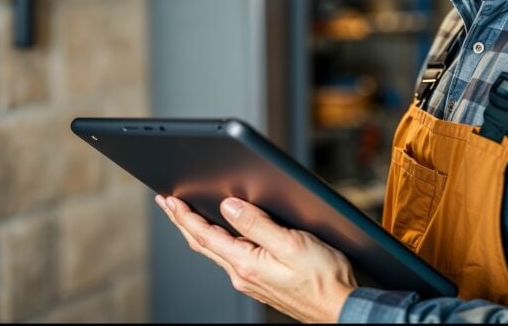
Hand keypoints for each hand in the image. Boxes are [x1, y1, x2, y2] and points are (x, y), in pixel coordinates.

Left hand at [155, 194, 357, 322]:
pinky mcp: (261, 282)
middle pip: (203, 244)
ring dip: (197, 231)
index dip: (184, 216)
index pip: (204, 235)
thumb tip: (228, 206)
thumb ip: (257, 224)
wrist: (341, 308)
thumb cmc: (323, 278)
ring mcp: (250, 280)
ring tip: (184, 215)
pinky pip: (229, 257)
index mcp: (246, 264)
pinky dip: (216, 241)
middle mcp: (242, 275)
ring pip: (215, 251)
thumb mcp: (291, 243)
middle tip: (166, 202)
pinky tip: (218, 235)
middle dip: (182, 221)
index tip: (168, 199)